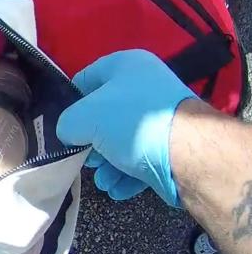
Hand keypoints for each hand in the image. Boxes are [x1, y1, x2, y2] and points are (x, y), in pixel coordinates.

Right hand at [56, 50, 195, 205]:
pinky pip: (140, 158)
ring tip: (104, 181)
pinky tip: (118, 188)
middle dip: (91, 143)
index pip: (85, 79)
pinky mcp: (172, 146)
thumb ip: (65, 124)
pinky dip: (126, 175)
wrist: (188, 154)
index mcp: (127, 65)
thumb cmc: (131, 123)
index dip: (70, 103)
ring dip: (107, 165)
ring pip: (122, 141)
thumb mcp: (81, 118)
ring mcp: (161, 117)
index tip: (64, 126)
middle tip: (86, 159)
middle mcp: (146, 87)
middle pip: (104, 115)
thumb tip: (70, 135)